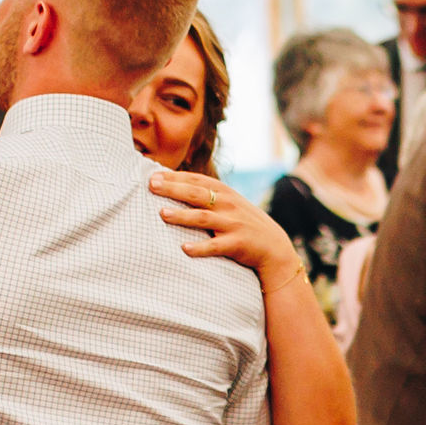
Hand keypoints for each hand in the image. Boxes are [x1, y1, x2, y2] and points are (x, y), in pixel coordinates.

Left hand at [151, 169, 296, 281]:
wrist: (274, 247)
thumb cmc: (243, 223)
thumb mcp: (229, 204)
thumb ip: (207, 195)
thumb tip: (172, 185)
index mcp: (224, 193)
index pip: (196, 180)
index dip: (174, 177)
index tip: (152, 175)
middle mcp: (228, 205)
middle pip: (196, 195)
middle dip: (173, 189)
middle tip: (151, 186)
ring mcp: (233, 224)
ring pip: (203, 218)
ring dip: (182, 216)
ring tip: (162, 214)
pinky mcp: (237, 244)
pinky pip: (216, 246)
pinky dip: (200, 248)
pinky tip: (185, 249)